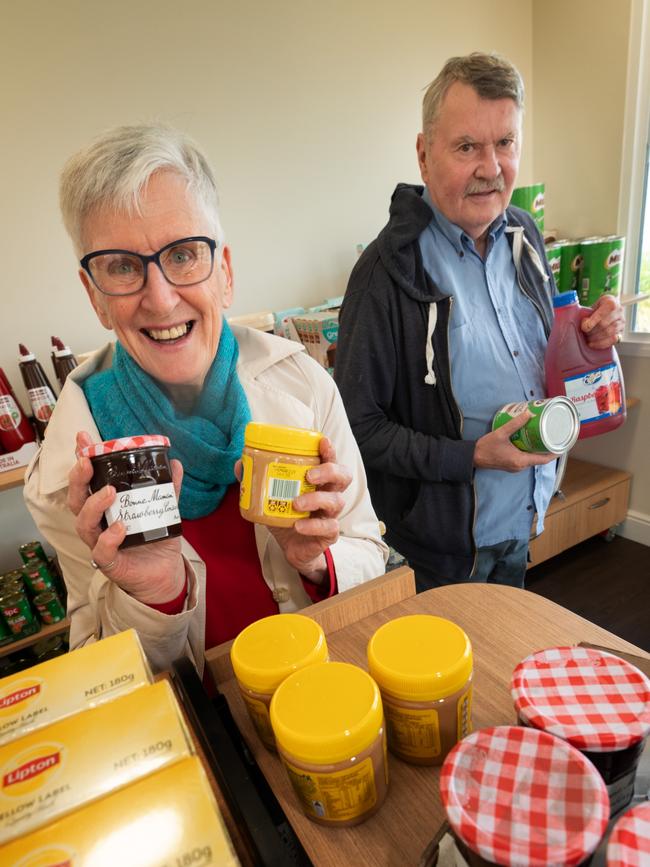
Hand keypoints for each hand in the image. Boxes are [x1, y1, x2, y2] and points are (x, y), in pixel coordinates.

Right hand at [68, 431, 185, 604]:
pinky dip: (109, 538)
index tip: (83, 438)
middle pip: (76, 499)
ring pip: (84, 523)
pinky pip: (101, 551)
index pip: (88, 481)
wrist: (165, 574)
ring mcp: (100, 543)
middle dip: (78, 479)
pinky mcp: (110, 563)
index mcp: (106, 507)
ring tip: (110, 492)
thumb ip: (167, 488)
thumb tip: (174, 462)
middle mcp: (98, 523)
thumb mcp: (163, 509)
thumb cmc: (156, 540)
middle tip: (87, 463)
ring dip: (94, 505)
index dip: (82, 459)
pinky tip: (121, 527)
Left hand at [236, 436, 349, 584]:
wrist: (292, 548)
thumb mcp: (270, 497)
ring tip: (296, 503)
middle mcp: (329, 494)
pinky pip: (329, 527)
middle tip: (309, 475)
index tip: (322, 441)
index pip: (330, 461)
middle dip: (329, 471)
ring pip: (336, 501)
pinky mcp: (329, 534)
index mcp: (319, 481)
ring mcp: (331, 514)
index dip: (329, 451)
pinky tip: (298, 526)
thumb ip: (257, 480)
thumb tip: (240, 465)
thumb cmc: (286, 516)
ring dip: (316, 499)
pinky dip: (313, 525)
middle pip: (343, 477)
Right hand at [474, 412, 558, 471]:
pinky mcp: (511, 465)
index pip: (543, 460)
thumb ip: (515, 424)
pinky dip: (530, 452)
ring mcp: (515, 467)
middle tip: (552, 438)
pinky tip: (529, 442)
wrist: (473, 457)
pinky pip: (525, 459)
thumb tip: (528, 413)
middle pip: (538, 459)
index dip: (554, 454)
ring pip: (531, 459)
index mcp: (520, 461)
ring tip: (543, 438)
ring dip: (538, 451)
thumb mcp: (501, 433)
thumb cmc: (486, 447)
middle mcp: (520, 466)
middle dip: (546, 450)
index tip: (562, 447)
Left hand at [581, 294, 624, 348]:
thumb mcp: (593, 305)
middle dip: (592, 331)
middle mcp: (619, 312)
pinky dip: (601, 344)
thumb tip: (577, 321)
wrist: (610, 308)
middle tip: (584, 333)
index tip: (584, 327)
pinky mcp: (621, 332)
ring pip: (609, 333)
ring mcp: (622, 323)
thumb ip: (587, 312)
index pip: (602, 313)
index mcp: (610, 303)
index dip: (592, 322)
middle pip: (604, 325)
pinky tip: (592, 344)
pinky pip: (613, 340)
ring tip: (587, 338)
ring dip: (595, 338)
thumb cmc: (598, 307)